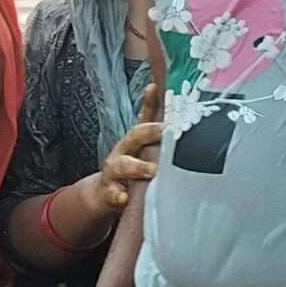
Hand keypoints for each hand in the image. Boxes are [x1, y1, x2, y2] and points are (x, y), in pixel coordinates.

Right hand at [99, 84, 165, 208]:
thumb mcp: (144, 152)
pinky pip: (114, 194)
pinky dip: (118, 195)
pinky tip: (124, 198)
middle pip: (134, 137)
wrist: (105, 195)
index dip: (149, 102)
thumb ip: (159, 136)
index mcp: (135, 141)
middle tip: (164, 130)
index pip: (144, 118)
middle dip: (148, 132)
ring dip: (137, 167)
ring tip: (151, 171)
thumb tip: (180, 110)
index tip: (155, 88)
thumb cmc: (132, 170)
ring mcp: (115, 172)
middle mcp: (123, 151)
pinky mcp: (110, 192)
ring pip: (123, 165)